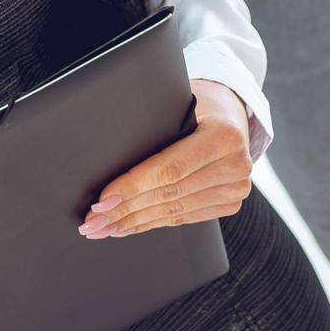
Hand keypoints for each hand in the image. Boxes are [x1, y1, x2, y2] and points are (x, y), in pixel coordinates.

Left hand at [78, 79, 253, 239]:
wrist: (229, 110)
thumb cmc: (195, 102)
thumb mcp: (176, 102)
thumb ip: (154, 128)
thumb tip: (108, 160)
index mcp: (223, 135)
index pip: (170, 168)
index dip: (133, 186)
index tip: (103, 200)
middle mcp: (235, 164)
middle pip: (169, 194)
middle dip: (126, 210)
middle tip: (94, 221)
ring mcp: (235, 187)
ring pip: (175, 211)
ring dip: (135, 222)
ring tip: (105, 228)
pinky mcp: (229, 202)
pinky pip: (185, 217)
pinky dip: (154, 222)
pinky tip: (130, 226)